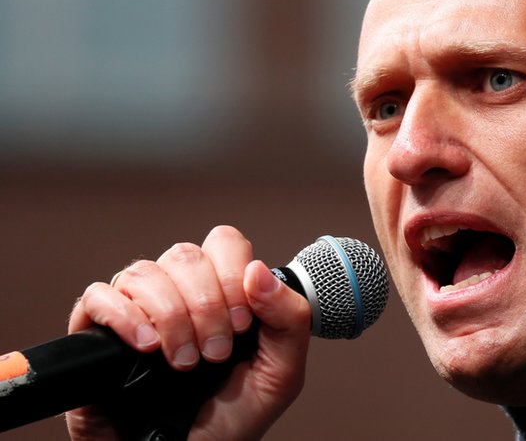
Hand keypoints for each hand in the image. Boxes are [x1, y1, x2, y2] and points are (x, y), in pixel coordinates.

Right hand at [65, 226, 310, 440]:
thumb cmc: (230, 423)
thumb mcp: (280, 375)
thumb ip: (289, 320)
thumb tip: (259, 270)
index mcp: (222, 295)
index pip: (224, 244)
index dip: (233, 273)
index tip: (244, 322)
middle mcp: (178, 295)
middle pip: (185, 255)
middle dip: (206, 305)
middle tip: (215, 353)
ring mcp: (136, 311)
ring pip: (143, 272)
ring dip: (171, 318)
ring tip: (183, 363)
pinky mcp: (95, 335)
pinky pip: (97, 296)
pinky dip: (124, 317)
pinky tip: (147, 348)